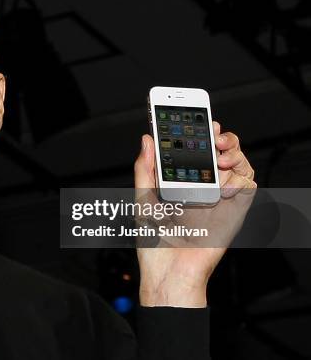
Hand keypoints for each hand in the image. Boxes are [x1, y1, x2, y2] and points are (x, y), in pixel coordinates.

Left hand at [134, 121, 256, 306]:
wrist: (167, 273)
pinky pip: (247, 187)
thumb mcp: (143, 199)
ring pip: (239, 165)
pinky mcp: (233, 213)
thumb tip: (146, 140)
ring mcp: (220, 199)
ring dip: (234, 155)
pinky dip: (240, 180)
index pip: (195, 150)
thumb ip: (145, 169)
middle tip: (213, 134)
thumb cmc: (154, 242)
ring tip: (219, 159)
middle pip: (222, 152)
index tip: (195, 116)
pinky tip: (224, 186)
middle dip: (222, 137)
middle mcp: (202, 187)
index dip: (200, 131)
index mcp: (181, 182)